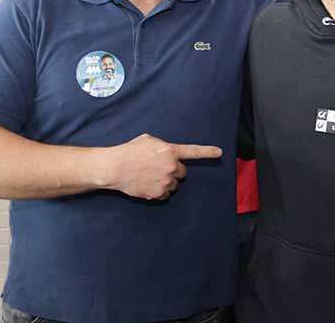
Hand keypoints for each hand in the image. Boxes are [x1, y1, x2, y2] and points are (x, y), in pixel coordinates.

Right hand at [105, 133, 221, 199]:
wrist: (114, 167)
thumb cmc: (130, 151)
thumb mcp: (149, 140)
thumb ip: (163, 147)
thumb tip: (168, 152)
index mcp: (170, 151)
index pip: (193, 151)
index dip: (208, 152)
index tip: (220, 152)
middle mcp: (171, 166)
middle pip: (182, 172)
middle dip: (174, 171)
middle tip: (158, 168)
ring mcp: (165, 181)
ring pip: (174, 184)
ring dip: (166, 181)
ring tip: (149, 176)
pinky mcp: (158, 193)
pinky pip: (165, 194)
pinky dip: (159, 191)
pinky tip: (147, 184)